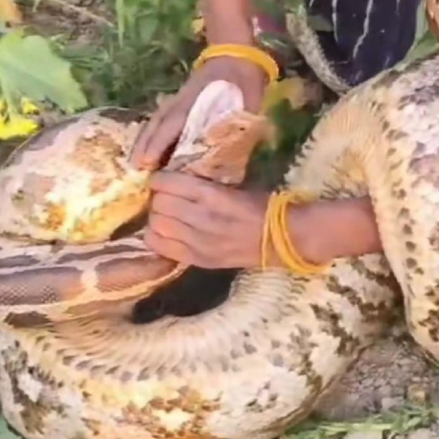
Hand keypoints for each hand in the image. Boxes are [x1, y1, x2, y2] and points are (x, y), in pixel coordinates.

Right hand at [130, 57, 267, 169]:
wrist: (235, 56)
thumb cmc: (243, 82)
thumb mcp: (248, 103)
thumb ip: (239, 126)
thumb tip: (232, 156)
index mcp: (198, 101)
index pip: (173, 124)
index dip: (160, 143)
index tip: (148, 162)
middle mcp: (181, 101)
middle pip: (157, 124)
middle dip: (144, 146)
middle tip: (135, 169)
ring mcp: (177, 100)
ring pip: (155, 121)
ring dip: (144, 141)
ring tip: (136, 163)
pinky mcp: (178, 101)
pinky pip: (160, 119)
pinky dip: (152, 133)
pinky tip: (148, 148)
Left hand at [144, 172, 268, 268]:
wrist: (282, 240)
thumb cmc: (263, 207)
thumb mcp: (235, 187)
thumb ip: (204, 186)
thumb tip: (177, 182)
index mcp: (213, 195)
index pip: (168, 184)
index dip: (160, 180)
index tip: (162, 179)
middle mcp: (202, 218)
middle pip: (159, 204)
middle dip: (159, 198)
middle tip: (166, 197)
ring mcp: (198, 242)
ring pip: (157, 225)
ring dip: (157, 217)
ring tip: (167, 215)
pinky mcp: (197, 259)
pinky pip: (160, 247)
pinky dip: (156, 237)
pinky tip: (166, 232)